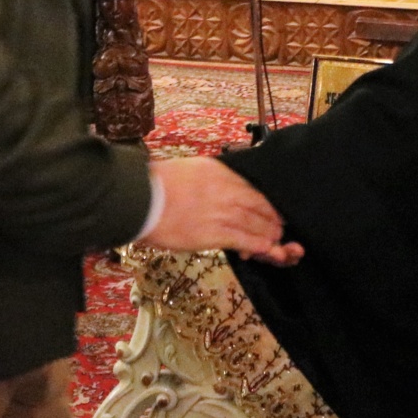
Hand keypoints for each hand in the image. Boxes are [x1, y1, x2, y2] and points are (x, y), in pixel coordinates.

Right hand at [143, 157, 303, 263]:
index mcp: (218, 171)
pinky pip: (243, 238)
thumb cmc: (157, 184)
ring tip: (275, 239)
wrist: (140, 198)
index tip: (269, 207)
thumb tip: (218, 183)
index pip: (250, 185)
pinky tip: (265, 248)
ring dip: (268, 231)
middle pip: (258, 203)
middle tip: (278, 226)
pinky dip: (257, 244)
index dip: (263, 199)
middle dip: (271, 216)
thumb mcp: (189, 169)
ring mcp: (221, 210)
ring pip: (255, 222)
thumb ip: (208, 176)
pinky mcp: (213, 232)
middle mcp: (224, 188)